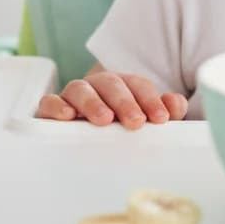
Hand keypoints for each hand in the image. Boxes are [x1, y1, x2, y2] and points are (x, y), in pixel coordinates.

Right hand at [36, 64, 189, 128]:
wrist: (85, 140)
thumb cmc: (122, 129)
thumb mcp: (147, 121)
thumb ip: (166, 111)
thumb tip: (175, 103)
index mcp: (123, 86)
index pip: (138, 85)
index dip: (150, 99)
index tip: (161, 118)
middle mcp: (98, 87)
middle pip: (111, 83)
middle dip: (125, 101)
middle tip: (135, 122)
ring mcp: (73, 97)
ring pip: (80, 89)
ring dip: (93, 102)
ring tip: (104, 119)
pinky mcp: (50, 110)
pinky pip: (49, 102)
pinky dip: (56, 106)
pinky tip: (67, 116)